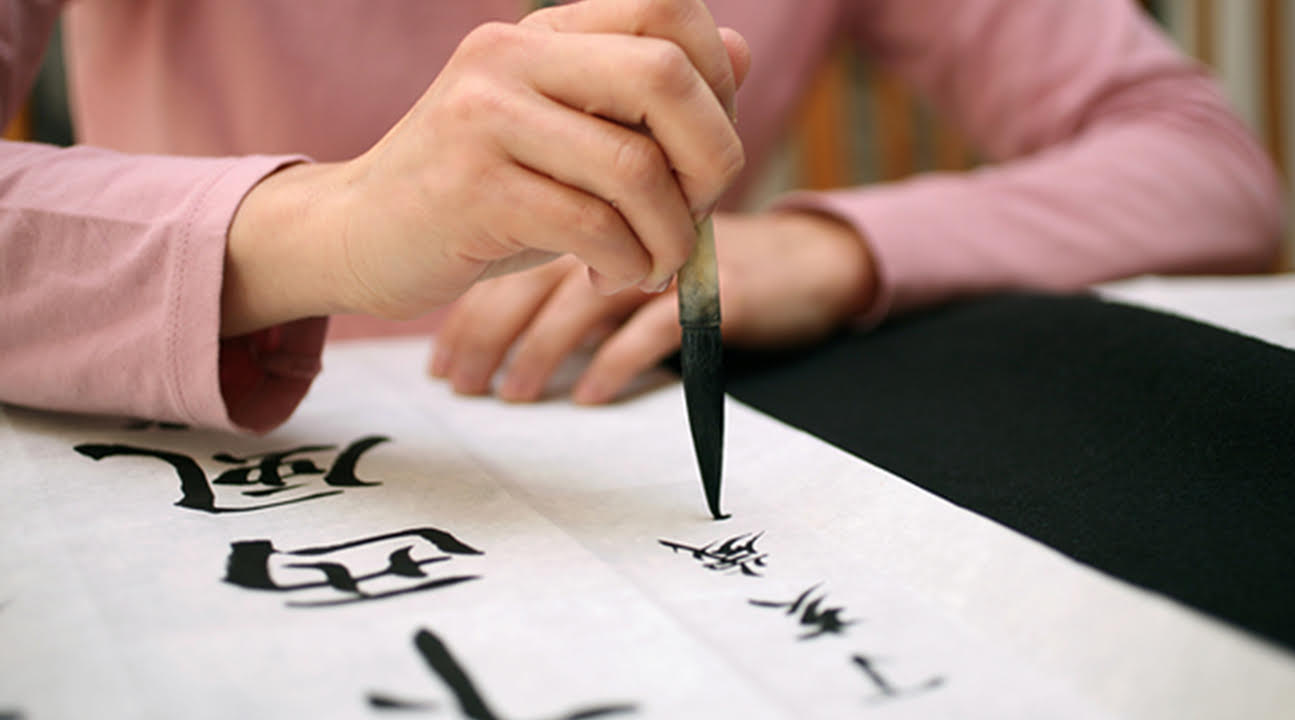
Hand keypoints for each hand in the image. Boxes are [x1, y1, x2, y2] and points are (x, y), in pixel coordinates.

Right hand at [221, 0, 750, 336]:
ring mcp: (486, 117)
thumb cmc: (479, 191)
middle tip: (699, 211)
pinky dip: (626, 263)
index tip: (705, 152)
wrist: (356, 234)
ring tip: (653, 263)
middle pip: (666, 75)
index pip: (670, 11)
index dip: (720, 84)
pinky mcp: (473, 188)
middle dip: (712, 157)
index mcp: (542, 31)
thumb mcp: (564, 132)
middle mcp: (512, 56)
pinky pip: (593, 226)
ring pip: (636, 167)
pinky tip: (613, 276)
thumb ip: (640, 97)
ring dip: (670, 234)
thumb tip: (740, 54)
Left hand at [431, 210, 877, 402]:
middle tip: (459, 385)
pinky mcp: (717, 290)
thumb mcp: (626, 262)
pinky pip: (654, 327)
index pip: (509, 254)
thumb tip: (493, 334)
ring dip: (541, 351)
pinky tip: (590, 395)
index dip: (469, 309)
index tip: (440, 364)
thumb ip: (566, 278)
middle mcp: (624, 225)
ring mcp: (670, 256)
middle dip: (487, 334)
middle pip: (533, 275)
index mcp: (593, 211)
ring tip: (513, 394)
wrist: (805, 260)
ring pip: (584, 300)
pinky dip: (617, 361)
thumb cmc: (700, 268)